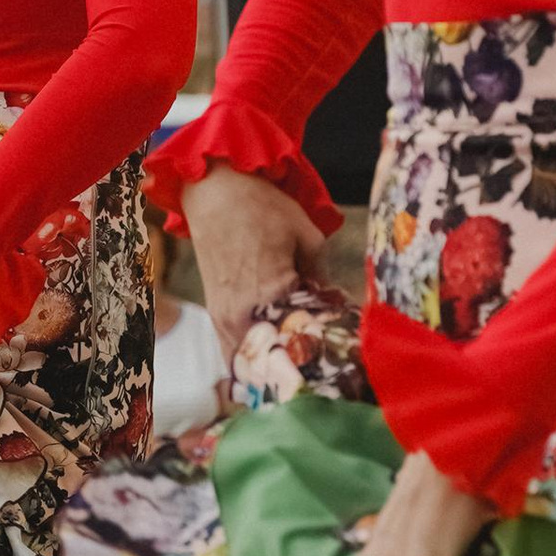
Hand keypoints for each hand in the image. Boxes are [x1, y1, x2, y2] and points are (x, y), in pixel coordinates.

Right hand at [180, 164, 322, 382]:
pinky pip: (233, 350)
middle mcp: (241, 315)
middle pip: (276, 359)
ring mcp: (223, 318)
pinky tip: (272, 359)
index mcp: (269, 295)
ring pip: (251, 362)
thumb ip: (322, 278)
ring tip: (298, 364)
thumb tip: (334, 305)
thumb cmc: (263, 208)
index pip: (304, 339)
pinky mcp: (215, 314)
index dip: (325, 346)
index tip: (341, 349)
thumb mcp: (307, 237)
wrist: (214, 190)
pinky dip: (253, 358)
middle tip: (323, 363)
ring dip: (273, 365)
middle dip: (300, 363)